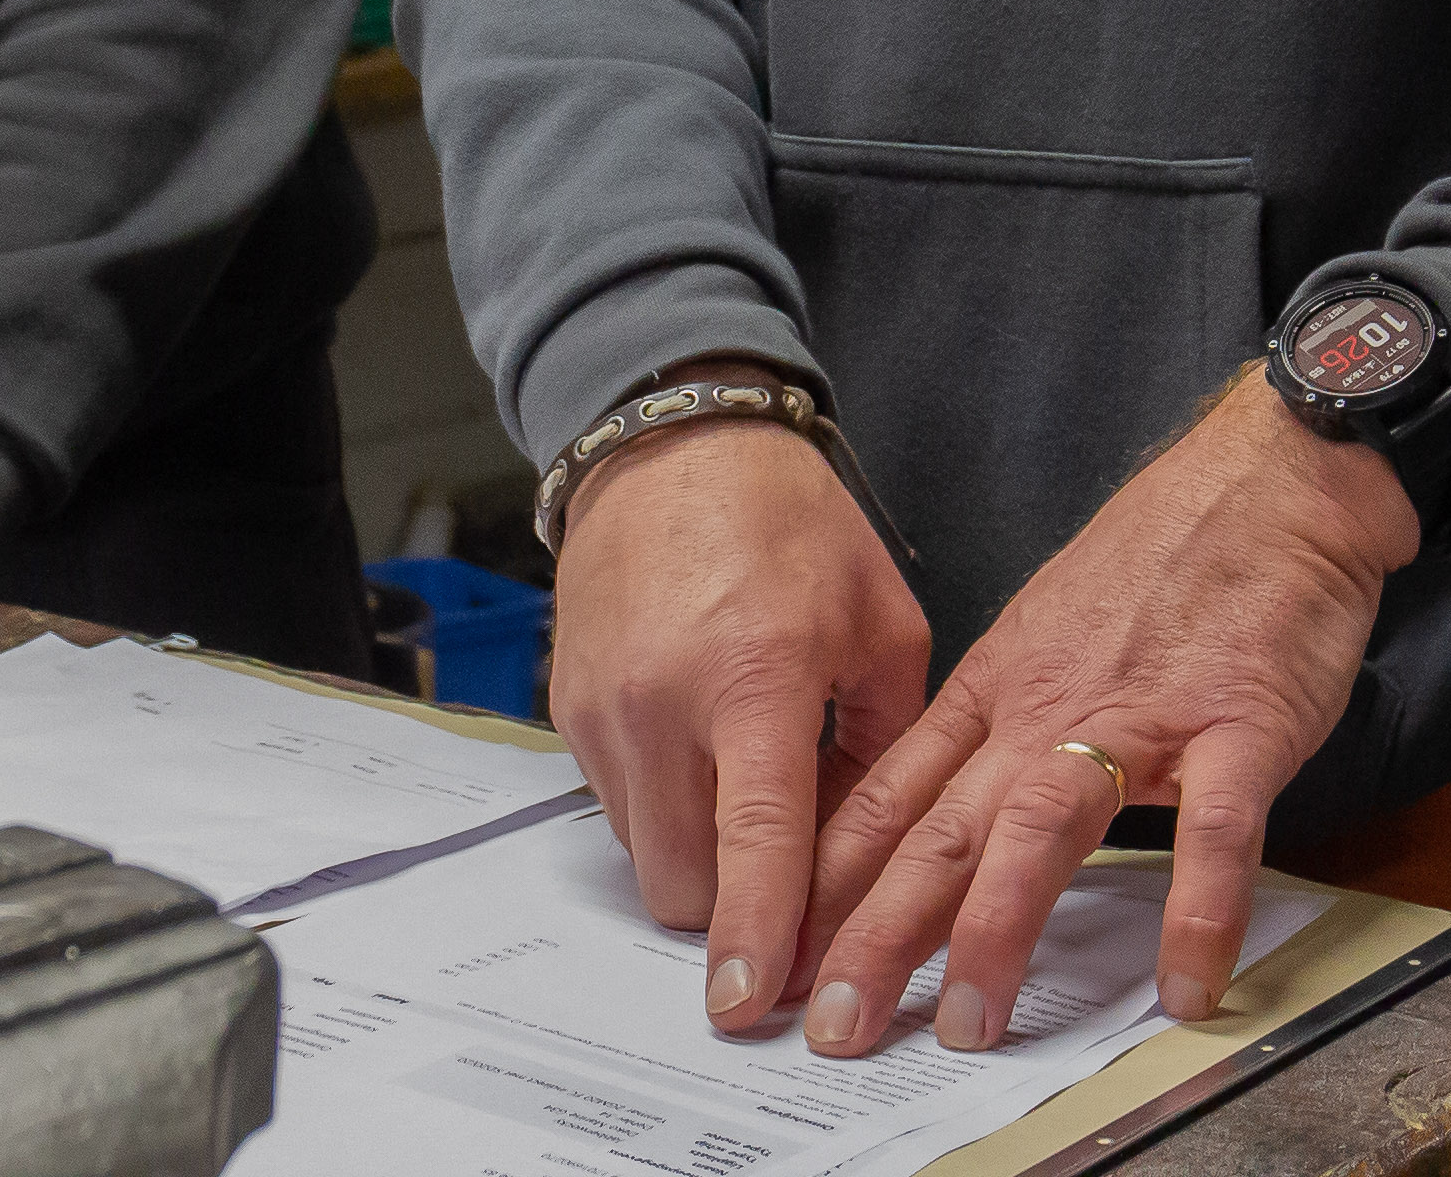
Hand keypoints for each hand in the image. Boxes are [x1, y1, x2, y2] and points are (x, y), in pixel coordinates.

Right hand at [547, 401, 932, 1036]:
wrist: (671, 443)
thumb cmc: (789, 523)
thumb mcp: (880, 624)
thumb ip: (883, 746)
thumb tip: (872, 854)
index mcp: (752, 678)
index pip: (754, 843)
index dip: (759, 935)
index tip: (754, 1008)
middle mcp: (660, 703)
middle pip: (683, 884)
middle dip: (735, 906)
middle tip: (788, 877)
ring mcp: (602, 710)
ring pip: (645, 855)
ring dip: (698, 855)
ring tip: (745, 786)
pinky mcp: (567, 709)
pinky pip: (617, 806)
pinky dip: (663, 806)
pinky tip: (701, 749)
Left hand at [798, 373, 1413, 1054]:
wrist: (1270, 478)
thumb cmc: (1165, 563)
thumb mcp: (1048, 634)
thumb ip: (1002, 727)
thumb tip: (946, 820)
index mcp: (1001, 690)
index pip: (892, 798)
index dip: (830, 885)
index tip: (783, 957)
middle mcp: (1051, 708)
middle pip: (943, 830)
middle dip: (877, 933)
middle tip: (832, 1027)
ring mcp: (1142, 716)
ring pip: (1045, 829)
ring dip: (998, 930)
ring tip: (965, 1023)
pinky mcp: (1238, 724)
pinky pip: (1213, 830)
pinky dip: (1196, 910)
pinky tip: (1184, 984)